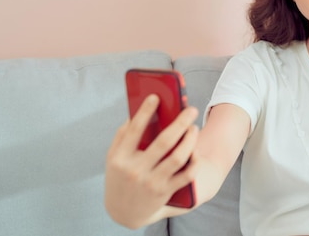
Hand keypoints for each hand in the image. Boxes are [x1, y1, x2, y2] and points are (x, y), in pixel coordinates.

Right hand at [105, 94, 199, 228]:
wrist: (123, 213)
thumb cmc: (120, 177)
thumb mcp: (113, 158)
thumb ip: (123, 135)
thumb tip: (139, 112)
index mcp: (120, 158)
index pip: (134, 129)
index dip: (145, 111)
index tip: (155, 96)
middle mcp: (135, 170)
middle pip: (164, 141)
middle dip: (181, 122)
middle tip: (191, 110)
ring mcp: (151, 182)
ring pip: (178, 157)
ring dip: (190, 139)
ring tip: (194, 128)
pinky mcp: (164, 192)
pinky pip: (185, 174)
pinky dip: (193, 161)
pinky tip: (195, 149)